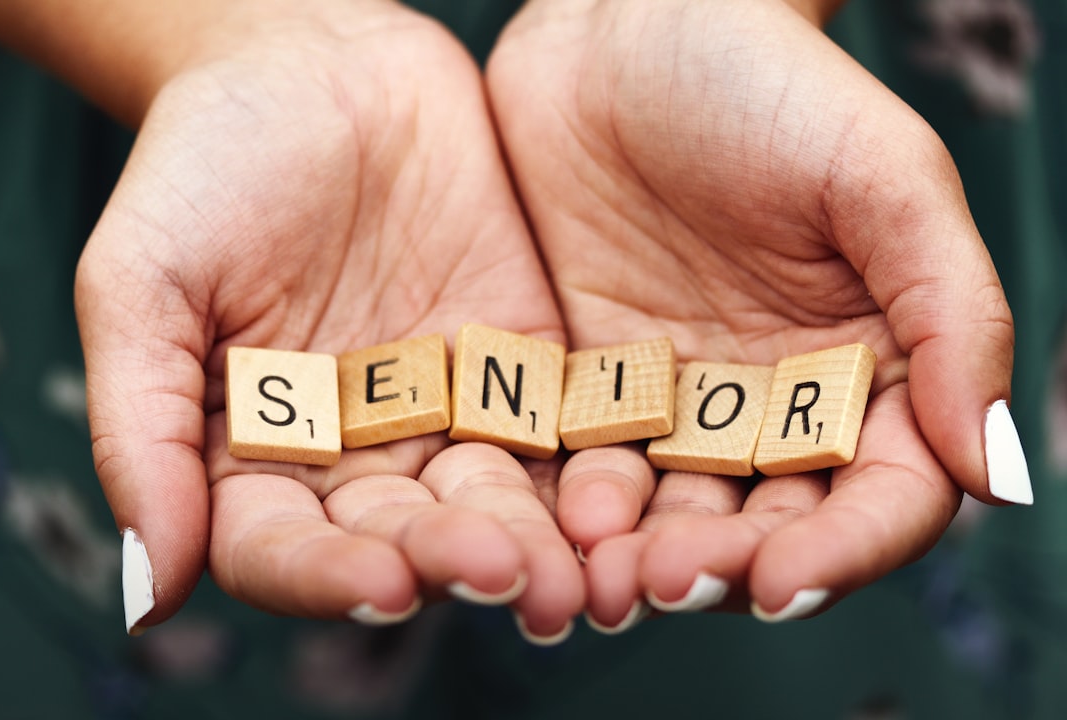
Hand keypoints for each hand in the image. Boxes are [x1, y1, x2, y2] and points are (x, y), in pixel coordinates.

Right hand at [75, 0, 581, 637]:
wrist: (314, 62)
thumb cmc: (205, 166)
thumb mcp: (142, 286)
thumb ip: (143, 433)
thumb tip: (147, 597)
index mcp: (253, 456)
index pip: (283, 547)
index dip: (328, 574)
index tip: (384, 583)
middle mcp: (354, 453)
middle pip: (402, 535)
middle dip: (453, 560)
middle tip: (507, 576)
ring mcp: (443, 409)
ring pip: (489, 495)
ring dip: (531, 536)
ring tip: (570, 568)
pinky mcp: (518, 362)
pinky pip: (555, 424)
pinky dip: (585, 464)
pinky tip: (617, 495)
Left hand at [488, 0, 1019, 625]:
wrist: (626, 27)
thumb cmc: (770, 86)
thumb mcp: (885, 180)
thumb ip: (954, 318)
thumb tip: (997, 477)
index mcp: (871, 370)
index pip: (880, 496)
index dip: (842, 552)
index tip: (785, 583)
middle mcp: (777, 402)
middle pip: (767, 523)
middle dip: (723, 567)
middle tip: (668, 584)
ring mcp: (678, 400)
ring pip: (671, 511)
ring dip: (641, 558)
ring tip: (604, 579)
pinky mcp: (589, 383)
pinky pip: (583, 461)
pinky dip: (571, 504)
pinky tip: (551, 524)